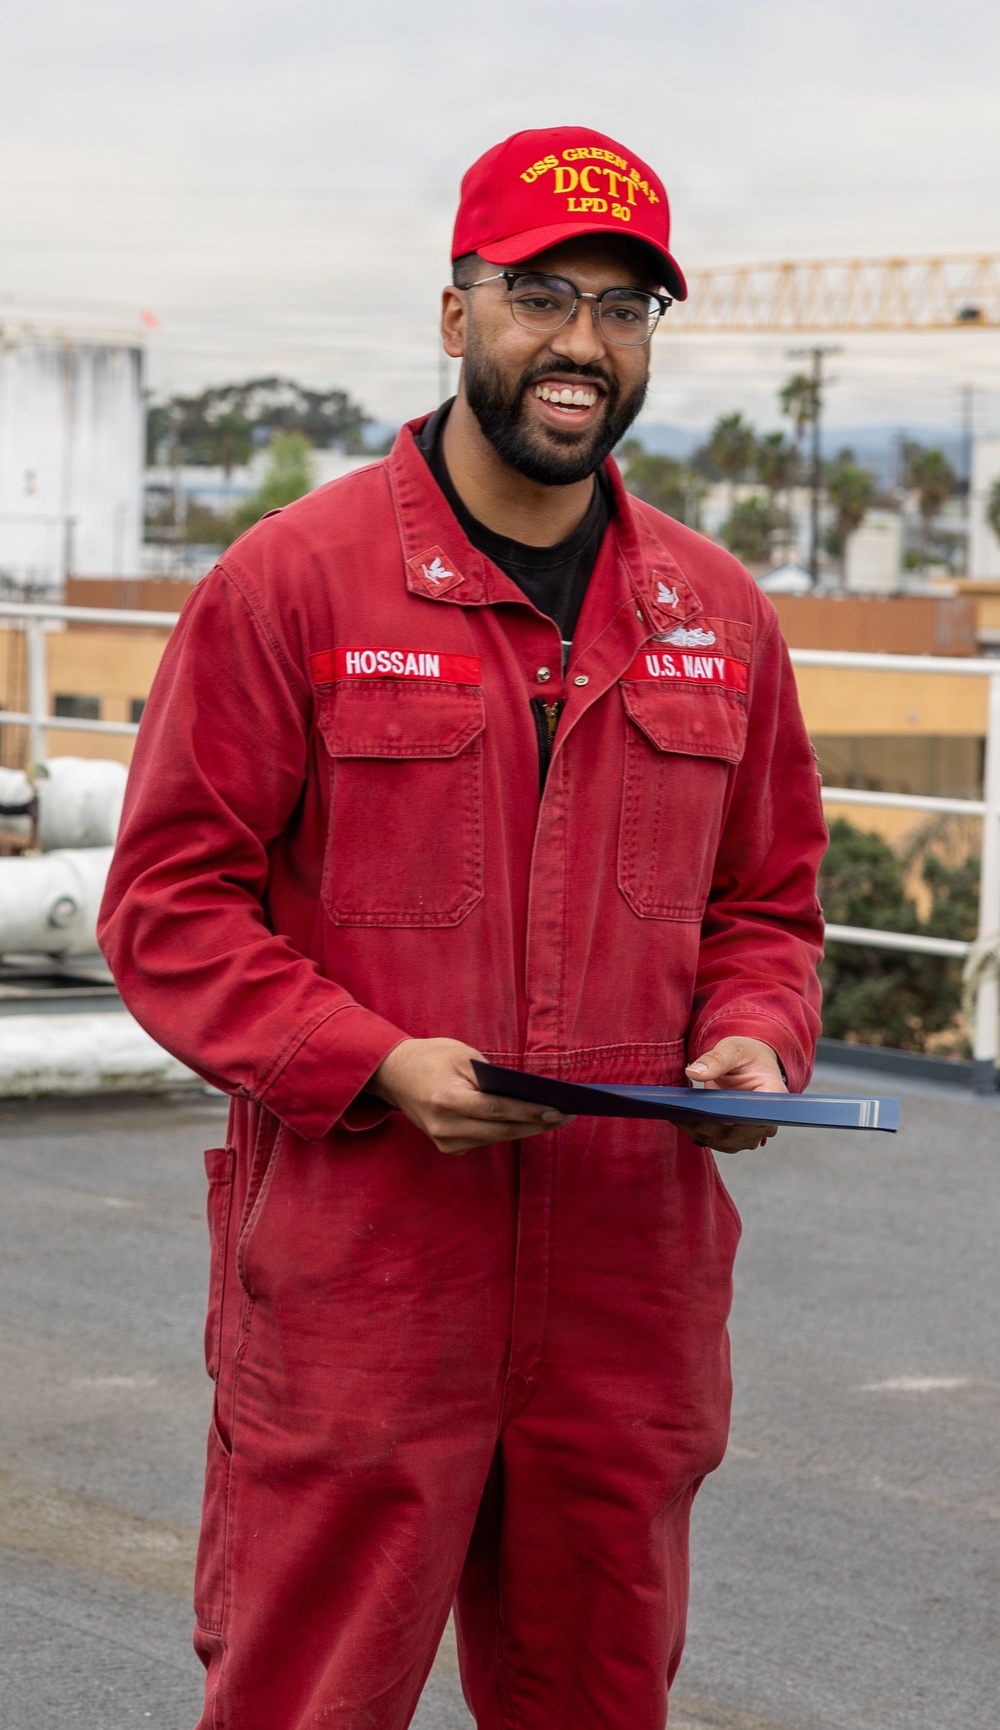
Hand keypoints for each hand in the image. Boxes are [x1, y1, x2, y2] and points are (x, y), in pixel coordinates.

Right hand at [369, 1037, 572, 1154]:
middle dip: (537, 1124)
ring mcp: (444, 1141)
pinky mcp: (447, 1147)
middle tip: (565, 1116)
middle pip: (502, 1130)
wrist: (395, 1074)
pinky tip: (528, 1122)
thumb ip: (494, 1077)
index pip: (499, 1111)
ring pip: (496, 1138)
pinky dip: (506, 1131)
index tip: (559, 1111)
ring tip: (553, 1118)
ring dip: (525, 1129)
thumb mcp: (464, 1055)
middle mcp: (445, 1127)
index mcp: (448, 1100)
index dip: (531, 1112)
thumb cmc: (433, 1057)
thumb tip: (530, 1095)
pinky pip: (484, 1140)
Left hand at [682, 1036, 785, 1153]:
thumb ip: (715, 1059)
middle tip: (678, 1114)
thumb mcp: (732, 1049)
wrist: (750, 1064)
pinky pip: (717, 1141)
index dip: (730, 1117)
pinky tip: (682, 1121)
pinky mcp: (737, 1136)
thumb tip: (693, 1072)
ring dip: (699, 1131)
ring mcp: (752, 1132)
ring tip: (676, 1116)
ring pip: (724, 1141)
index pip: (754, 1115)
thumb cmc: (746, 1055)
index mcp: (773, 1095)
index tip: (705, 1113)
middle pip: (735, 1132)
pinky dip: (699, 1134)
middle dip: (706, 1125)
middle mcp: (766, 1120)